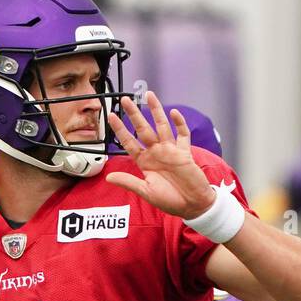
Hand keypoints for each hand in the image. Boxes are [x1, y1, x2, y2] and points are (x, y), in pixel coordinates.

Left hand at [105, 93, 217, 218]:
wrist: (192, 205)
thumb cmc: (170, 200)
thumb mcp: (146, 192)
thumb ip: (129, 182)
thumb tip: (109, 177)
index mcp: (145, 162)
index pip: (129, 142)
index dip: (120, 130)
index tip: (111, 116)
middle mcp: (156, 153)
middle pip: (143, 129)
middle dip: (134, 114)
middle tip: (126, 99)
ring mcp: (170, 150)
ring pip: (162, 126)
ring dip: (156, 111)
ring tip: (149, 95)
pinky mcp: (184, 152)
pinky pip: (182, 135)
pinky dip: (180, 124)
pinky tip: (174, 112)